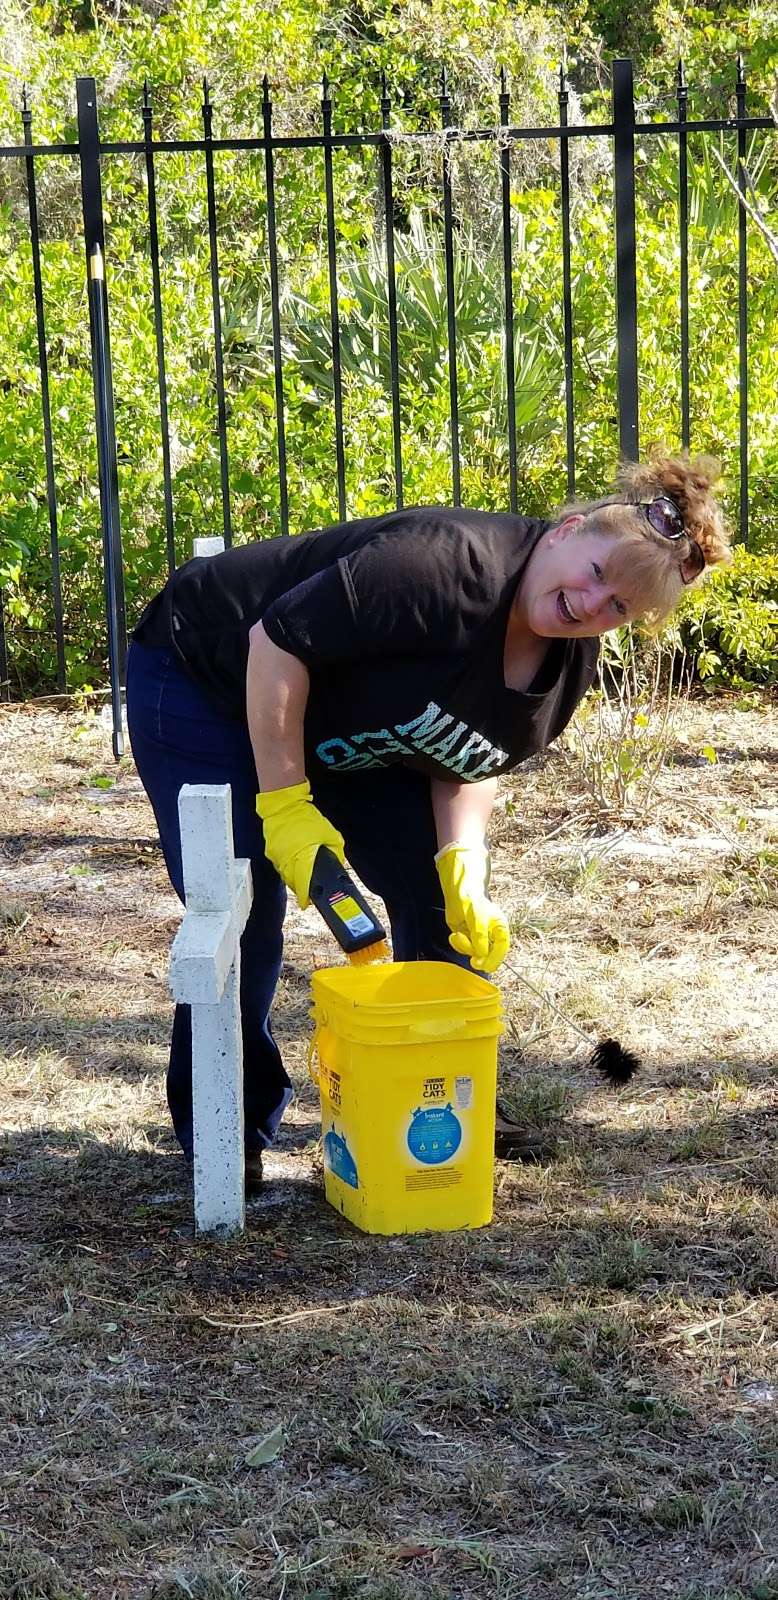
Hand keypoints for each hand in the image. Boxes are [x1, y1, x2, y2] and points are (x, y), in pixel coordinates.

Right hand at [256, 780, 345, 908]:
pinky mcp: (270, 851)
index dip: (305, 896)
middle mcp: (288, 858)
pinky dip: (287, 867)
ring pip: (285, 875)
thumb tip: (337, 862)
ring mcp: (276, 856)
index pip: (303, 882)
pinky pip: (279, 865)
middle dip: (301, 887)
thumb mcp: (329, 833)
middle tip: (308, 890)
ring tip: (302, 877)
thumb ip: (335, 849)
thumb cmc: (306, 818)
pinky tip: (293, 863)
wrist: (283, 806)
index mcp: (303, 855)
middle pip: (293, 882)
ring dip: (294, 878)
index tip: (307, 903)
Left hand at [435, 841, 509, 974]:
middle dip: (478, 955)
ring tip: (459, 935)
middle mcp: (490, 934)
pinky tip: (456, 933)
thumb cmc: (470, 898)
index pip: (502, 949)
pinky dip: (458, 943)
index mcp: (499, 928)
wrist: (457, 890)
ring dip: (464, 946)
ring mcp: (478, 936)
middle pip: (488, 955)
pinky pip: (463, 947)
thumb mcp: (476, 916)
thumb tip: (483, 953)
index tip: (483, 965)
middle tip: (473, 961)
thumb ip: (479, 935)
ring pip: (474, 952)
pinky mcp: (467, 937)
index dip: (494, 960)